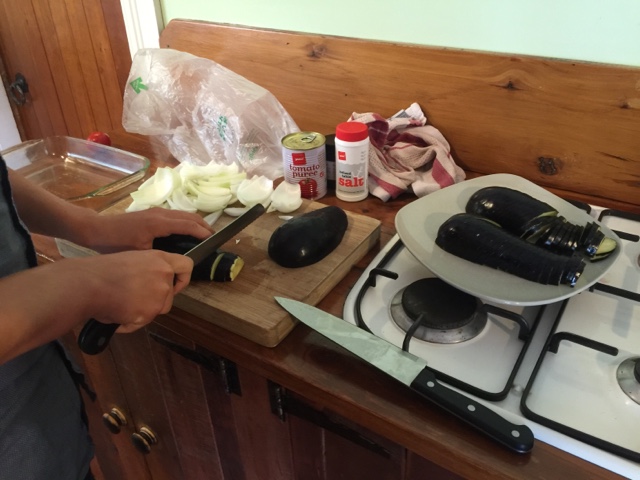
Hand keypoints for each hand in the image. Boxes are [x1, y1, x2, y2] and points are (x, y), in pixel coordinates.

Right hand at [72, 249, 193, 332]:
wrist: (87, 283)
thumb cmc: (102, 271)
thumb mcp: (133, 260)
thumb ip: (151, 270)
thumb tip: (155, 284)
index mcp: (160, 258)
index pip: (187, 266)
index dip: (183, 278)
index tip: (176, 284)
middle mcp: (164, 275)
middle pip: (170, 295)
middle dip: (155, 300)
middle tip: (133, 298)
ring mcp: (158, 294)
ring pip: (157, 310)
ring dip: (143, 312)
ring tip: (121, 304)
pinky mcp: (149, 312)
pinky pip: (142, 323)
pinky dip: (130, 323)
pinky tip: (116, 314)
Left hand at [81, 208, 213, 252]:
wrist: (96, 229)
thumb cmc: (116, 244)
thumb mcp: (139, 253)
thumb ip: (159, 255)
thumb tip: (175, 262)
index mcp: (159, 223)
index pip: (188, 225)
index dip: (203, 232)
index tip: (214, 239)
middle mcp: (161, 213)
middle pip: (190, 216)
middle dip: (204, 225)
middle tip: (214, 238)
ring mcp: (156, 211)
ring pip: (183, 213)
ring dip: (196, 222)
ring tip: (205, 234)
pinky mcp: (152, 212)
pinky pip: (176, 214)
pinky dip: (186, 221)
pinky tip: (187, 231)